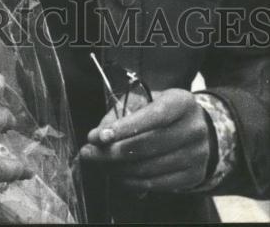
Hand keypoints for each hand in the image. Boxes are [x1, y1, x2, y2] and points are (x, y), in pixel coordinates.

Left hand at [79, 88, 210, 192]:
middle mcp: (194, 128)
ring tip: (99, 164)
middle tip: (88, 153)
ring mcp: (197, 155)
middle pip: (148, 145)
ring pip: (150, 167)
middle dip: (112, 151)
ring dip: (118, 169)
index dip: (124, 128)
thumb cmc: (161, 112)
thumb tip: (99, 137)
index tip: (98, 136)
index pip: (152, 117)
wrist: (197, 129)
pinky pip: (157, 184)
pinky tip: (117, 176)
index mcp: (181, 102)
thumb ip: (121, 114)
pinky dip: (133, 183)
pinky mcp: (194, 176)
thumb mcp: (145, 101)